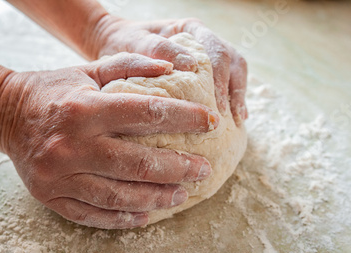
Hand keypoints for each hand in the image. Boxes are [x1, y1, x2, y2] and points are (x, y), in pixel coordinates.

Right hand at [0, 54, 218, 228]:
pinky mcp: (51, 196)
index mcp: (84, 109)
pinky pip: (92, 215)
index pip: (145, 114)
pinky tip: (145, 215)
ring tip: (181, 195)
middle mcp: (71, 145)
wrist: (5, 115)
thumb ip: (129, 65)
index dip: (184, 119)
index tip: (210, 124)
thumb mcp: (88, 70)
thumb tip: (171, 68)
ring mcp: (59, 176)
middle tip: (203, 170)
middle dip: (178, 168)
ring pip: (117, 196)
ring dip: (156, 198)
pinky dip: (122, 218)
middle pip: (136, 164)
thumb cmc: (54, 91)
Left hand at [95, 17, 247, 125]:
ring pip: (234, 73)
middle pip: (233, 63)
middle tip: (229, 119)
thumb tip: (190, 65)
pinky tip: (232, 121)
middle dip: (235, 91)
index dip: (222, 80)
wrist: (113, 44)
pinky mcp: (203, 74)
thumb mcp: (137, 43)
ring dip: (237, 98)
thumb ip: (160, 49)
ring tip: (236, 123)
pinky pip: (224, 86)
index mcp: (192, 31)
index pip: (217, 52)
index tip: (218, 105)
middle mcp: (204, 41)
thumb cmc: (124, 42)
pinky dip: (230, 102)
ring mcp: (206, 57)